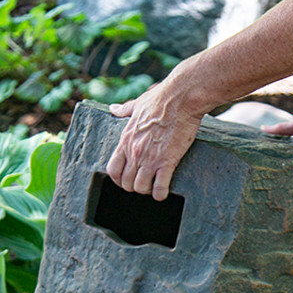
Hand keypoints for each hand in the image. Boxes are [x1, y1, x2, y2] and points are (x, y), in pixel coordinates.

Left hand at [108, 76, 204, 201]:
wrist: (180, 98)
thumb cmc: (160, 99)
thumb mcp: (137, 104)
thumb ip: (124, 110)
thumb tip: (113, 108)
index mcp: (126, 140)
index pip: (113, 170)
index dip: (118, 179)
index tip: (127, 179)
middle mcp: (134, 152)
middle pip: (126, 183)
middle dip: (134, 187)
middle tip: (144, 183)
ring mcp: (150, 158)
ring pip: (140, 188)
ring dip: (147, 190)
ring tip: (154, 186)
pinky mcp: (167, 161)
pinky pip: (159, 187)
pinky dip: (161, 194)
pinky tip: (164, 192)